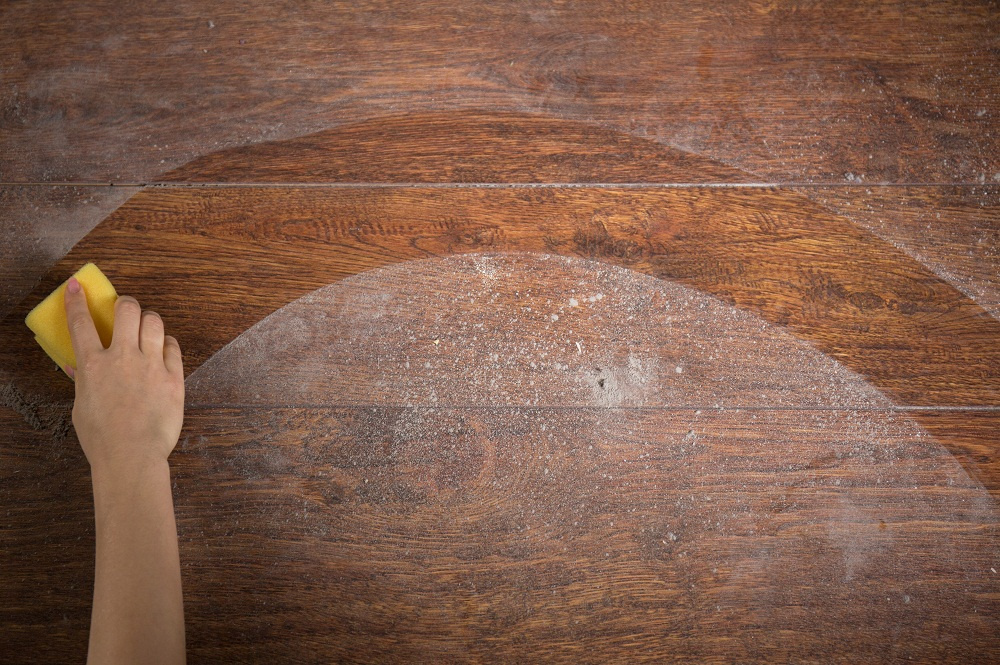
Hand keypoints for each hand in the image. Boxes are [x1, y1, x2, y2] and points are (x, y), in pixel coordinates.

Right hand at [64, 277, 184, 471]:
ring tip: (147, 329)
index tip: (76, 286)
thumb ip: (83, 382)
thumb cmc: (102, 438)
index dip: (77, 300)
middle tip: (125, 311)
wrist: (132, 455)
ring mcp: (151, 365)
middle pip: (127, 310)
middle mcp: (122, 358)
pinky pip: (173, 346)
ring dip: (149, 320)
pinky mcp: (174, 376)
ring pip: (154, 322)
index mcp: (93, 365)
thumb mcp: (82, 407)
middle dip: (126, 304)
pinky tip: (164, 350)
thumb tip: (78, 367)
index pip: (81, 323)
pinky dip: (167, 344)